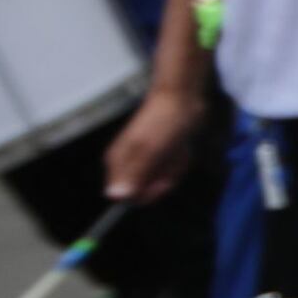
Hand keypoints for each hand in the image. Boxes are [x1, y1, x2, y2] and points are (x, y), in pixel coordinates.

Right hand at [104, 86, 200, 204]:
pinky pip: (171, 172)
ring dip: (174, 168)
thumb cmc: (165, 121)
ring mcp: (145, 161)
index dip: (147, 193)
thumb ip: (133, 174)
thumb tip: (115, 196)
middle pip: (146, 191)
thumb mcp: (150, 149)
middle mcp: (128, 164)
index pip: (126, 197)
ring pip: (161, 182)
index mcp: (118, 163)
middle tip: (170, 159)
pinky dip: (179, 163)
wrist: (182, 100)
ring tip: (175, 150)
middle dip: (164, 179)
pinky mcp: (159, 157)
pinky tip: (180, 149)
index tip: (162, 181)